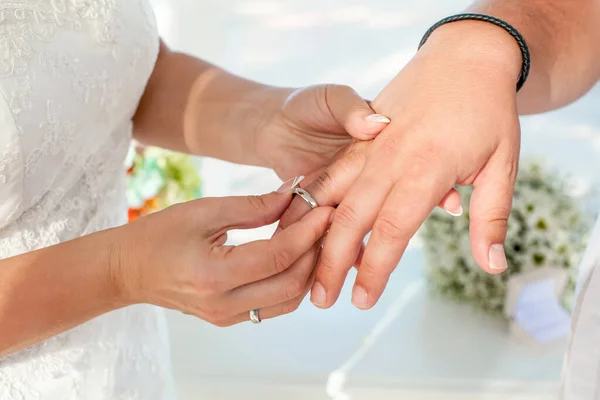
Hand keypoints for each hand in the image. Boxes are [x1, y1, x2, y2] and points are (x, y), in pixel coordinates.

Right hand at [113, 177, 332, 325]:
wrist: (128, 271)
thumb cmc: (158, 235)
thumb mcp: (204, 211)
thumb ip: (253, 206)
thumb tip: (293, 195)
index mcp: (214, 275)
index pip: (278, 257)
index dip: (308, 232)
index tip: (326, 209)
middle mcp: (224, 305)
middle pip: (292, 284)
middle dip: (316, 250)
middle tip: (327, 221)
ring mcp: (228, 318)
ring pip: (290, 300)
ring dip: (309, 268)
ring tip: (316, 236)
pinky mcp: (231, 319)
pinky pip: (276, 306)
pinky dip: (293, 281)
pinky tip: (297, 255)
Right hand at [279, 23, 522, 309]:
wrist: (464, 55)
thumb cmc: (487, 110)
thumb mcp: (503, 164)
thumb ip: (491, 218)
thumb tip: (492, 267)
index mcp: (425, 169)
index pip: (392, 230)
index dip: (373, 270)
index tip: (361, 300)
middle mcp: (388, 159)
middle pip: (350, 218)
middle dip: (330, 262)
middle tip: (318, 299)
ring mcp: (368, 145)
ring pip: (330, 194)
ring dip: (312, 232)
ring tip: (299, 265)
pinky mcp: (358, 137)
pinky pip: (327, 172)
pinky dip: (310, 200)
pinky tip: (297, 223)